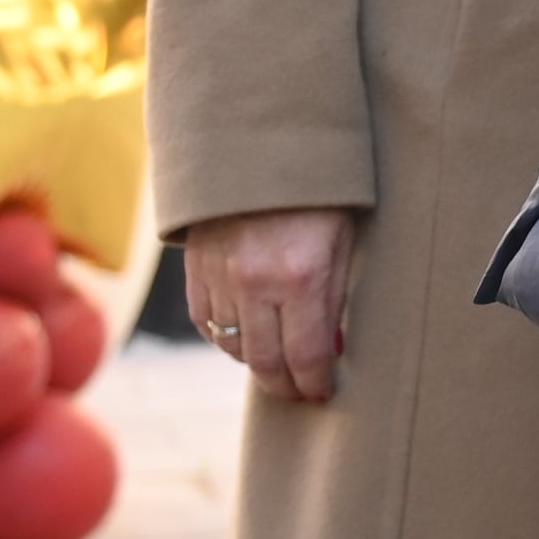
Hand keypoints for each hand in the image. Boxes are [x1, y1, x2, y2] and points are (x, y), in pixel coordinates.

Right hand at [185, 208, 357, 402]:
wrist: (258, 146)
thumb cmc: (318, 191)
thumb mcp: (342, 239)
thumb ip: (333, 295)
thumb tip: (329, 348)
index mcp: (300, 276)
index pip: (306, 355)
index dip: (316, 383)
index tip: (324, 392)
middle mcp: (255, 284)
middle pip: (265, 361)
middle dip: (286, 385)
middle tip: (301, 392)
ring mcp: (219, 278)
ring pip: (233, 346)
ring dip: (256, 363)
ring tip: (278, 368)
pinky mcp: (195, 270)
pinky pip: (206, 322)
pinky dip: (225, 339)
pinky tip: (244, 339)